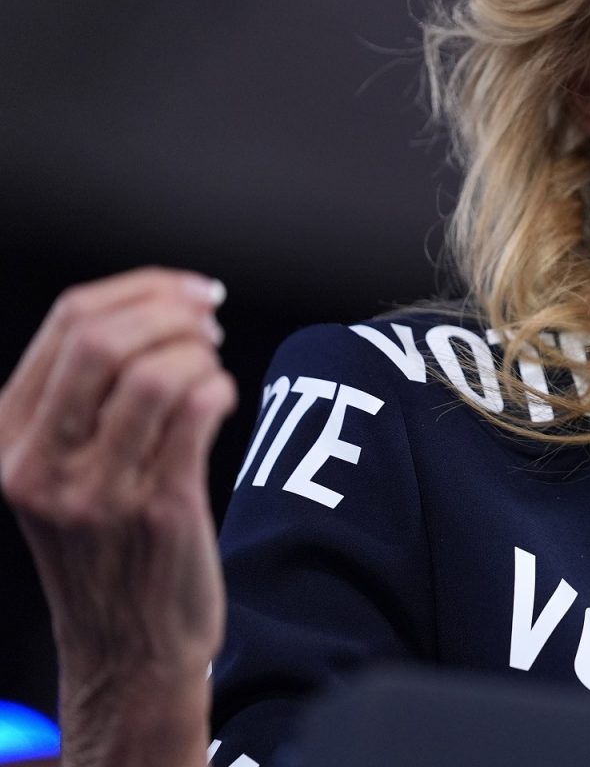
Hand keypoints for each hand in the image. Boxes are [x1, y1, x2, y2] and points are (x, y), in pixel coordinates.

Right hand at [0, 268, 235, 762]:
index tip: (188, 290)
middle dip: (171, 310)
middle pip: (102, 337)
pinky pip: (195, 413)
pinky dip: (219, 387)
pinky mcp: (156, 510)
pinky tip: (222, 399)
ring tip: (212, 366)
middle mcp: (39, 463)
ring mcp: (95, 490)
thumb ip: (85, 391)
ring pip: (152, 372)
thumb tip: (159, 303)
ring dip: (199, 352)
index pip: (68, 320)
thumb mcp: (62, 468)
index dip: (142, 287)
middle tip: (208, 323)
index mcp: (7, 436)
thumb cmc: (107, 547)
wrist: (129, 648)